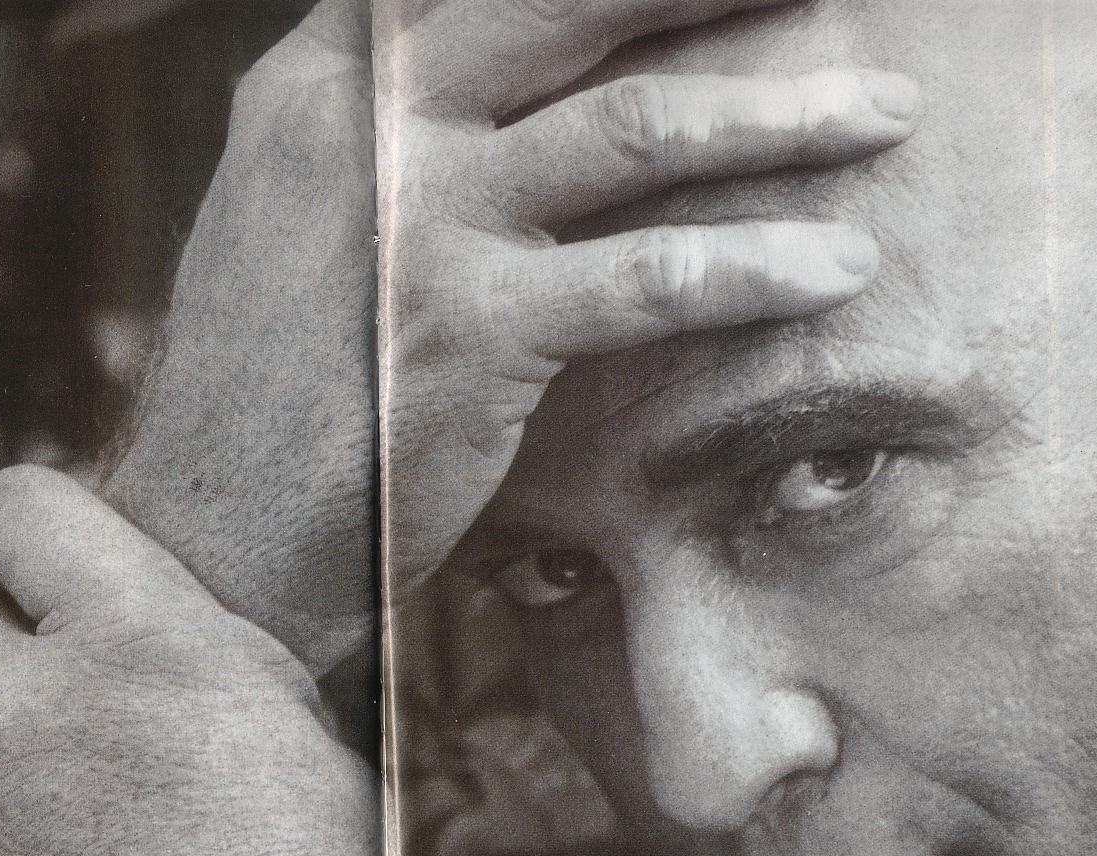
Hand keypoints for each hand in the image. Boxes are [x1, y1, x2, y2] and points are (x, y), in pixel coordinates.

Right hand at [106, 0, 918, 674]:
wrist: (211, 533)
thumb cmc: (281, 389)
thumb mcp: (308, 221)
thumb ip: (400, 137)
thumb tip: (519, 88)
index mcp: (328, 80)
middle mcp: (369, 122)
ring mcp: (416, 221)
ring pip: (634, 128)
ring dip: (782, 116)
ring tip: (885, 115)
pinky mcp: (469, 332)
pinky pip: (646, 279)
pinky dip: (754, 270)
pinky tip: (837, 269)